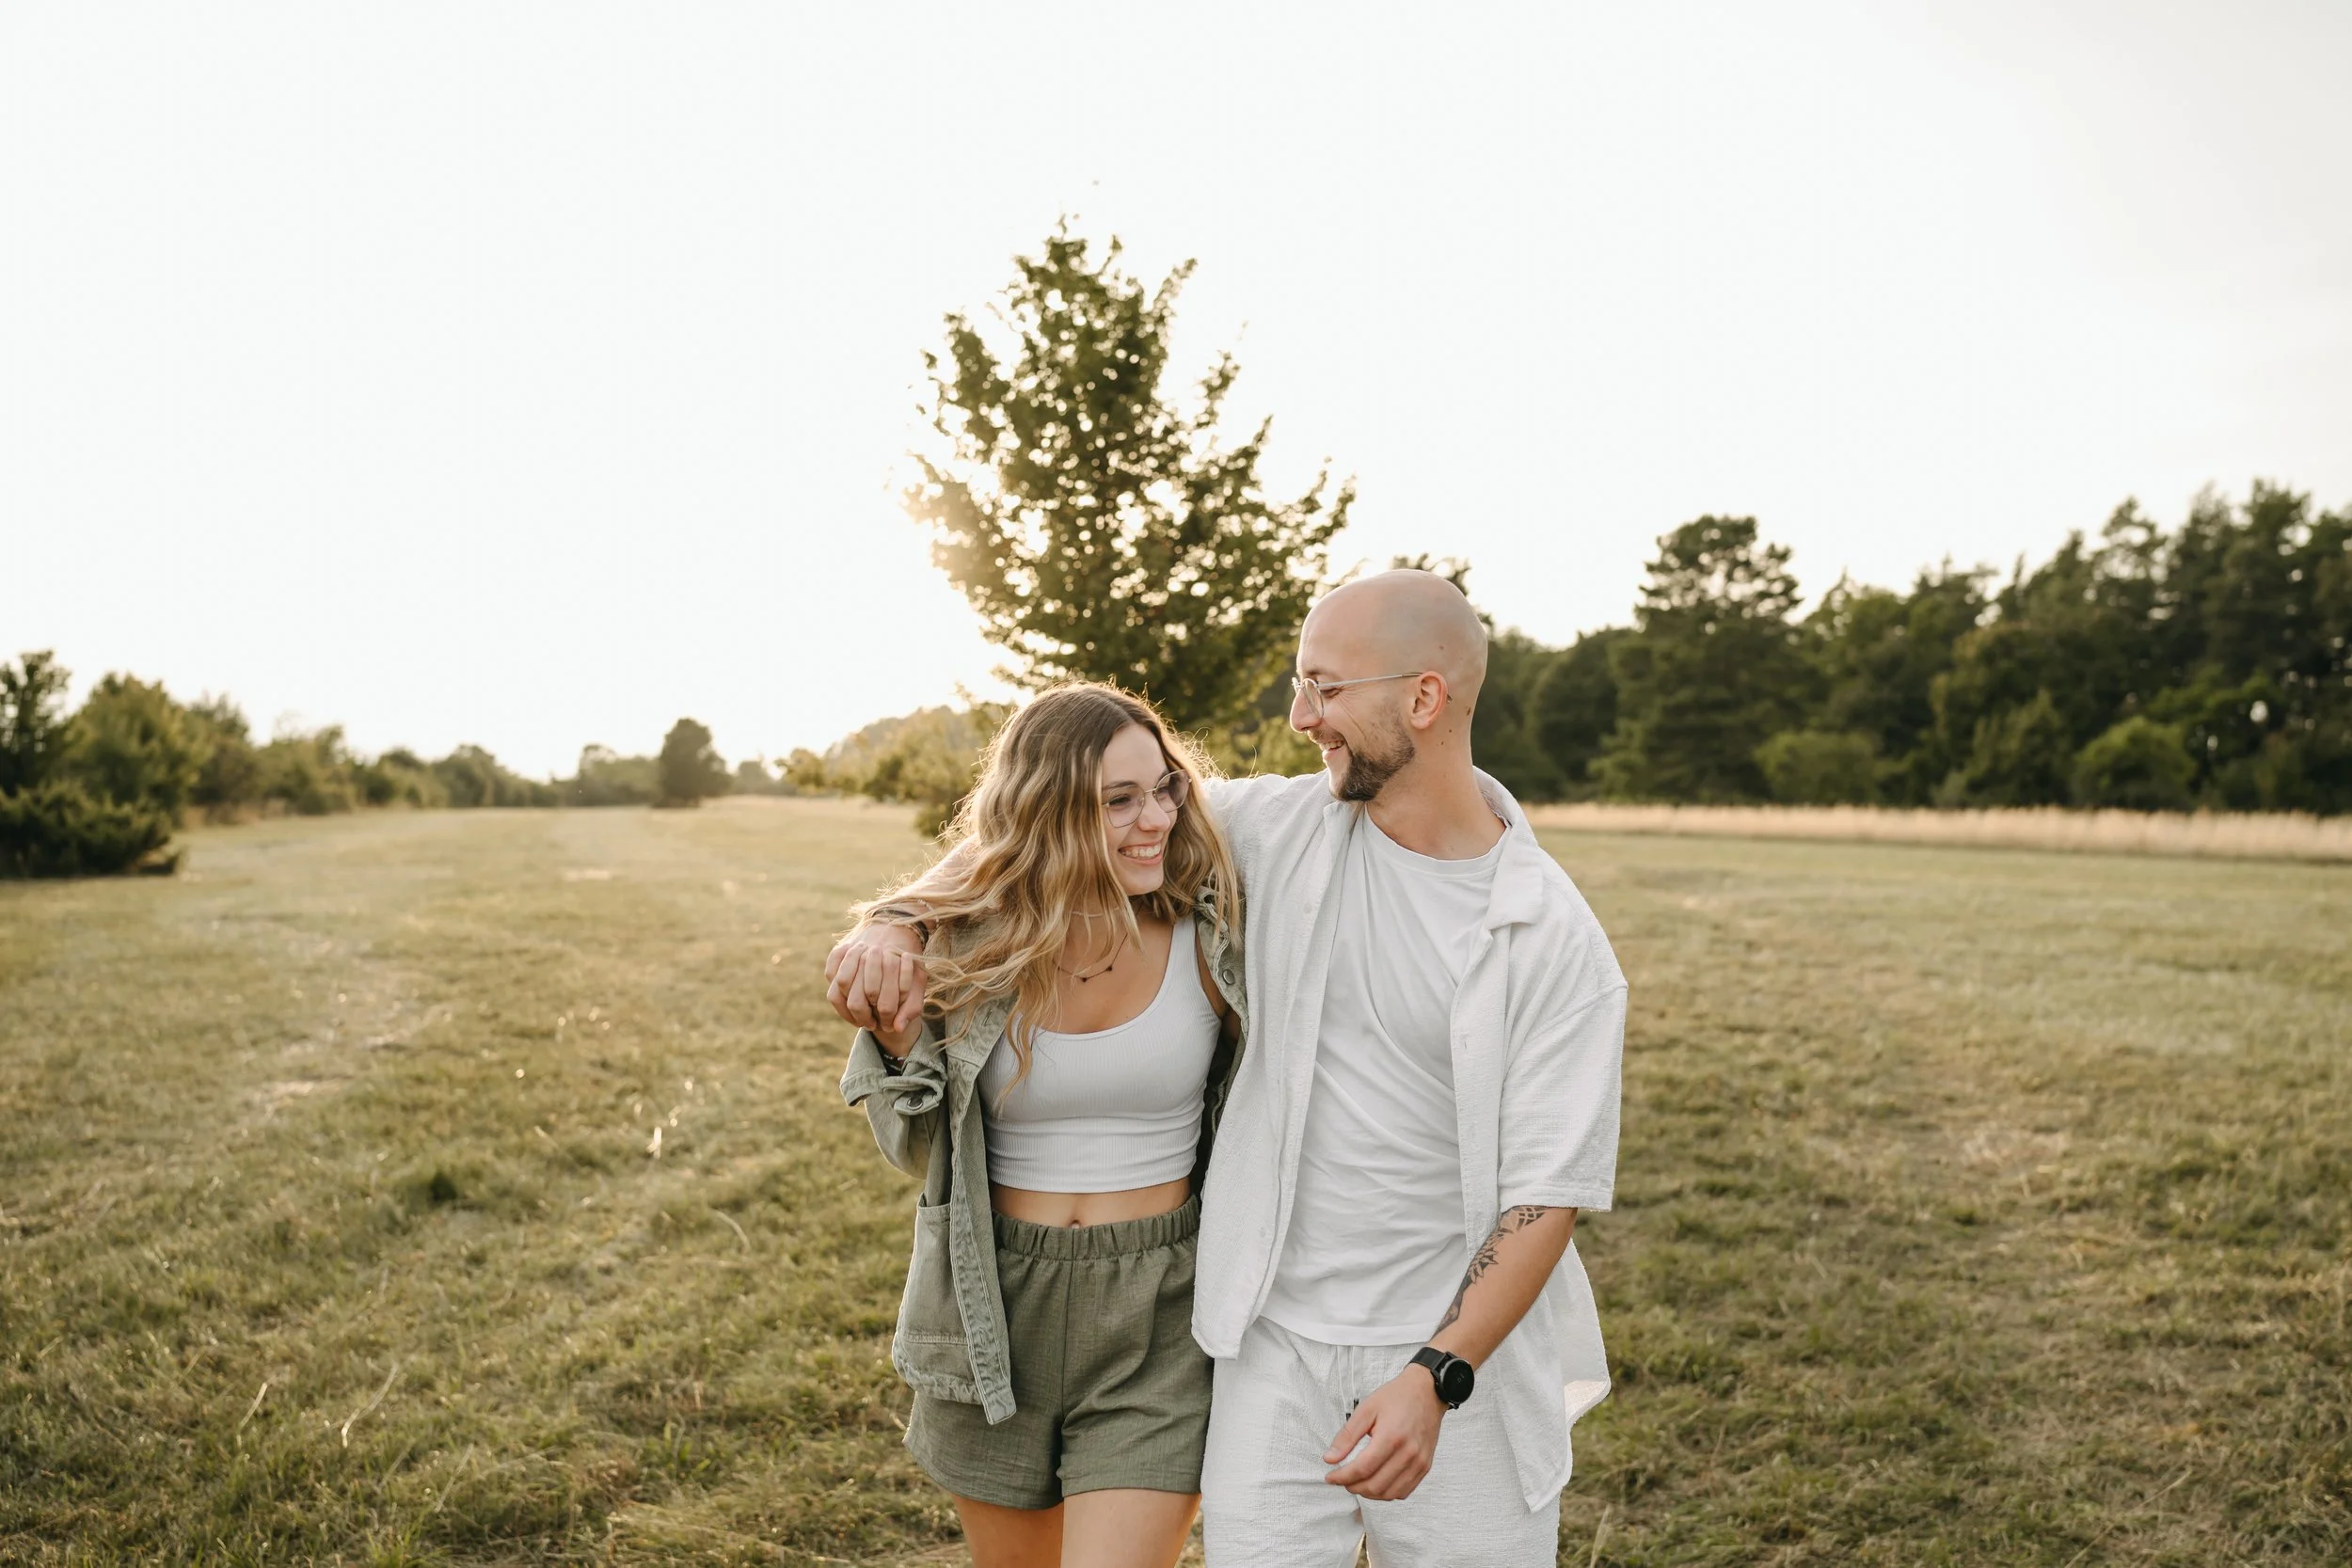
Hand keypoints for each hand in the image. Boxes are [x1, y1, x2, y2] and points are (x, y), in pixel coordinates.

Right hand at [823, 924, 927, 1038]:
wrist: (897, 926)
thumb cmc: (909, 959)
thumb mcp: (919, 981)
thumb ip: (912, 1006)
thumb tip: (896, 1029)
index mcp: (893, 961)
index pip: (884, 1003)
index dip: (885, 1019)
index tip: (888, 1026)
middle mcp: (870, 953)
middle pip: (859, 998)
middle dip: (864, 1016)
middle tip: (871, 1024)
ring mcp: (853, 949)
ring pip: (841, 986)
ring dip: (847, 1008)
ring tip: (858, 1017)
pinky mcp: (840, 948)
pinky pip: (830, 974)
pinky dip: (836, 993)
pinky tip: (846, 1003)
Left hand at [1322, 1367, 1444, 1499]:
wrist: (1427, 1392)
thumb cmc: (1398, 1397)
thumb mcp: (1366, 1409)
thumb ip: (1347, 1436)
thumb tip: (1330, 1458)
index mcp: (1391, 1437)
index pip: (1362, 1469)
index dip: (1342, 1477)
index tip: (1330, 1477)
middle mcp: (1408, 1453)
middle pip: (1375, 1485)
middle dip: (1353, 1487)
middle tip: (1342, 1479)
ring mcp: (1419, 1462)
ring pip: (1389, 1494)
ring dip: (1369, 1493)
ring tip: (1357, 1482)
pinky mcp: (1424, 1467)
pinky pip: (1404, 1492)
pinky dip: (1386, 1493)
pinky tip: (1376, 1482)